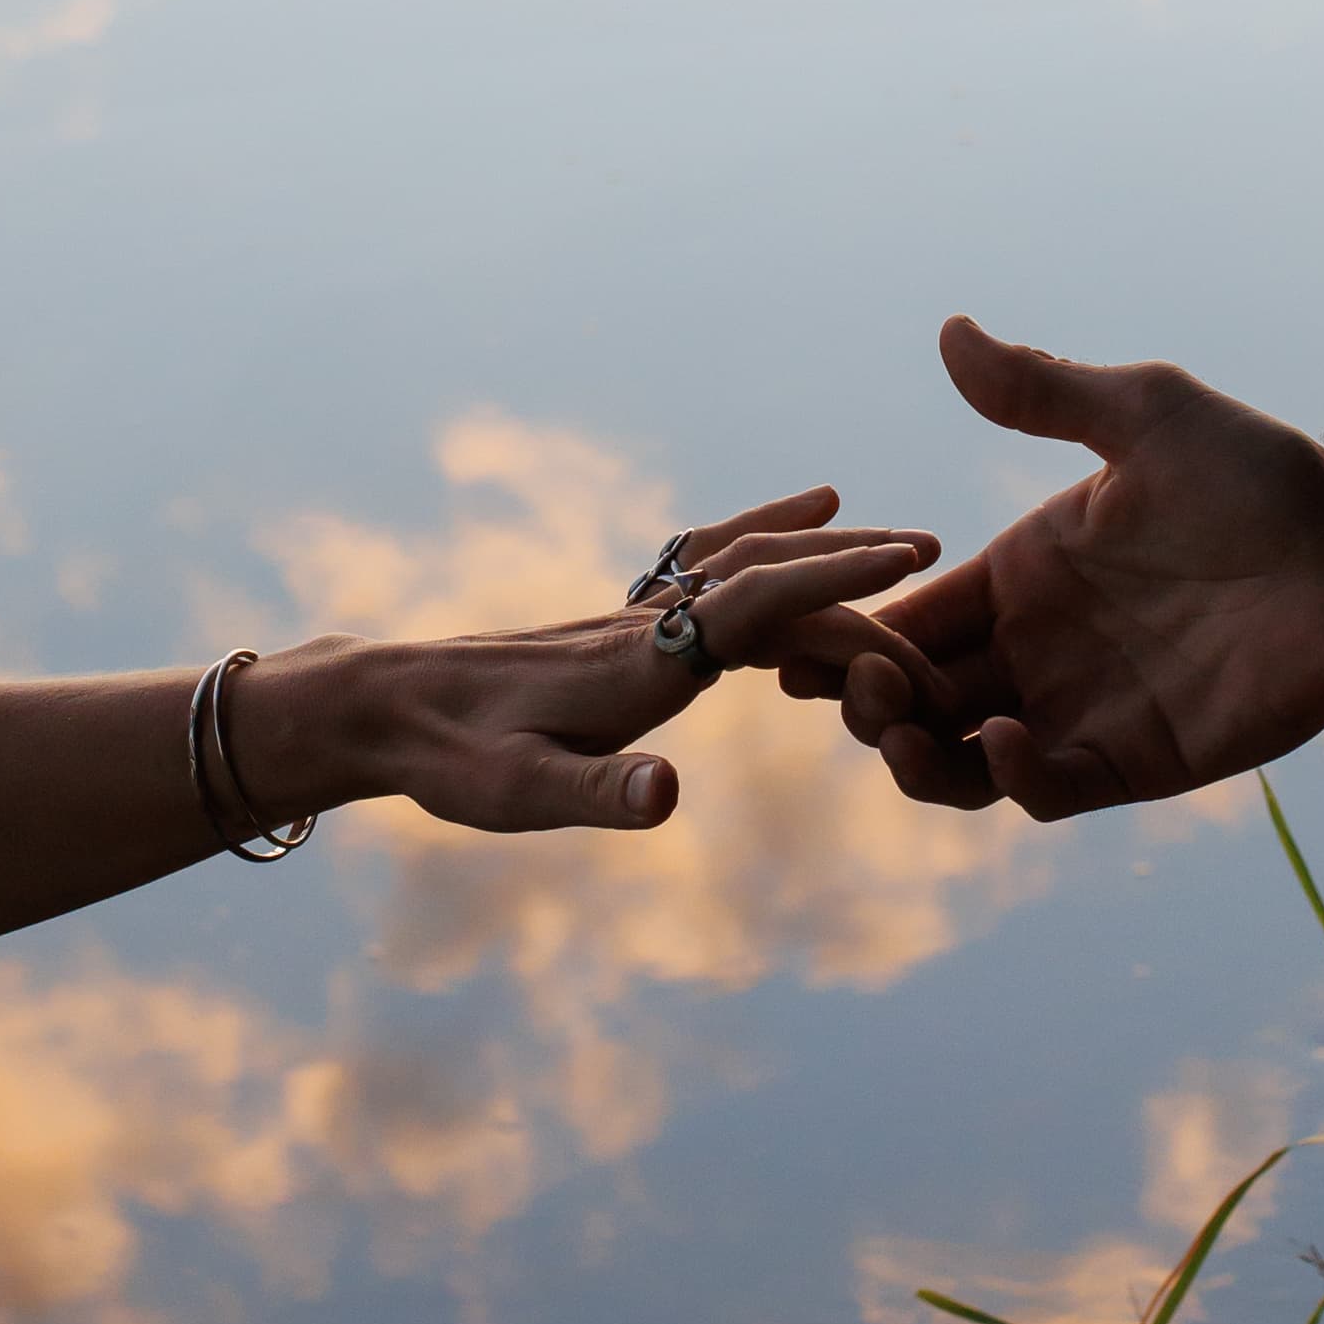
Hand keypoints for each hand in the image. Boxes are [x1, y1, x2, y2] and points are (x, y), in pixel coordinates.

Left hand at [239, 488, 937, 837]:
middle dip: (855, 568)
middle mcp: (649, 626)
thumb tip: (669, 798)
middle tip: (940, 556)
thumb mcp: (521, 796)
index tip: (912, 552)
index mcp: (642, 664)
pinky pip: (713, 572)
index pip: (757, 605)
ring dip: (820, 551)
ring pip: (745, 567)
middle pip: (768, 579)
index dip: (835, 579)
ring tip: (895, 543)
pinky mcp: (624, 628)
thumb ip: (599, 794)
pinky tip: (792, 525)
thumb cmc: (453, 760)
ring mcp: (637, 621)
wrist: (383, 707)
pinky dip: (766, 543)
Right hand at [785, 323, 1323, 820]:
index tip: (795, 625)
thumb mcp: (1144, 416)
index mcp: (1023, 570)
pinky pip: (1043, 789)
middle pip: (911, 693)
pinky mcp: (1132, 762)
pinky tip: (1004, 737)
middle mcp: (1036, 647)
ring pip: (957, 758)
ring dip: (912, 752)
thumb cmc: (1260, 476)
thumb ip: (1041, 391)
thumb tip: (949, 330)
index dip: (844, 623)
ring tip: (899, 726)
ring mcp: (1079, 709)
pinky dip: (1008, 776)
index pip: (905, 609)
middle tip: (847, 677)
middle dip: (859, 693)